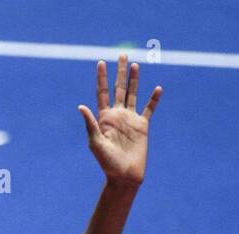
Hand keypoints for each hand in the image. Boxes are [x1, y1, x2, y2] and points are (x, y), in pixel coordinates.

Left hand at [77, 54, 161, 185]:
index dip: (102, 77)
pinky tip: (157, 88)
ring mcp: (130, 119)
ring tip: (135, 65)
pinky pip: (149, 109)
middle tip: (121, 54)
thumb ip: (90, 124)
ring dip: (135, 80)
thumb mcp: (95, 143)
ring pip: (133, 94)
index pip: (102, 92)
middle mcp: (118, 115)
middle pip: (119, 88)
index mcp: (104, 117)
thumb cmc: (107, 162)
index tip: (101, 62)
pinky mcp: (143, 126)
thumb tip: (81, 106)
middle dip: (120, 72)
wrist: (124, 175)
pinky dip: (154, 99)